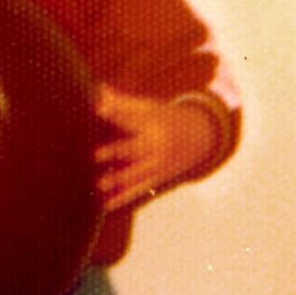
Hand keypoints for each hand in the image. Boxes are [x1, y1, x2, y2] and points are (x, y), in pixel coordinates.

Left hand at [94, 86, 218, 211]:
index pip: (131, 116)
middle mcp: (157, 143)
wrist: (199, 135)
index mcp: (153, 122)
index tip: (99, 108)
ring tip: (100, 184)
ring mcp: (160, 162)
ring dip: (120, 179)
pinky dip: (125, 197)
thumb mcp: (148, 108)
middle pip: (135, 147)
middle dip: (117, 151)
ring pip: (138, 172)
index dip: (116, 112)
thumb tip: (98, 89)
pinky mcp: (160, 176)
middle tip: (96, 155)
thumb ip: (122, 102)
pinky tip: (108, 205)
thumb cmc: (163, 117)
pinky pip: (141, 188)